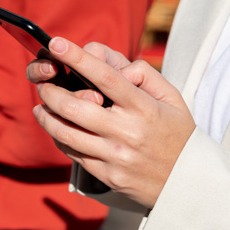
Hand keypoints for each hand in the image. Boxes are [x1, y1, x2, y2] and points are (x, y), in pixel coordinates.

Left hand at [31, 37, 195, 208]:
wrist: (189, 184)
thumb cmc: (179, 135)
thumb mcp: (173, 99)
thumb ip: (146, 76)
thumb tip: (117, 67)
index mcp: (144, 108)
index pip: (105, 77)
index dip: (78, 58)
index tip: (57, 44)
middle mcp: (126, 132)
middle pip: (74, 106)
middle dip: (50, 91)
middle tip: (43, 83)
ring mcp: (115, 156)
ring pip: (65, 132)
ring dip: (46, 116)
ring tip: (40, 106)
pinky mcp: (107, 176)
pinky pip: (73, 153)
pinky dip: (59, 137)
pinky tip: (56, 128)